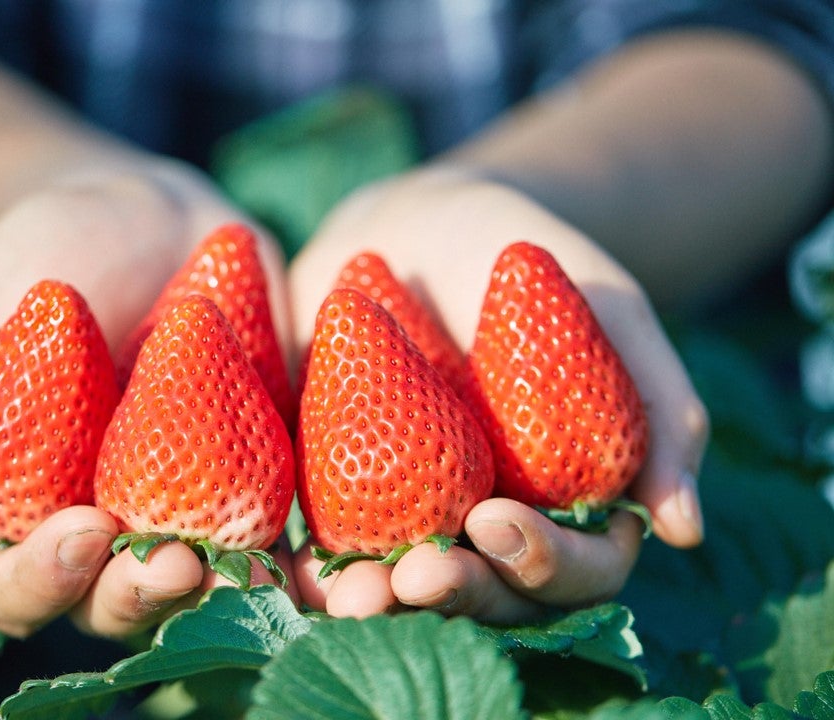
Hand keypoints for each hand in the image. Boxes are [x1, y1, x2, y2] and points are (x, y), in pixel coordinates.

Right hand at [0, 160, 291, 636]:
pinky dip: (278, 551)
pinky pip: (267, 530)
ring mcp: (180, 502)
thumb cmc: (39, 259)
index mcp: (20, 503)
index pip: (12, 581)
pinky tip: (293, 548)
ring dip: (210, 590)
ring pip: (191, 586)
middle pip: (107, 603)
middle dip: (132, 595)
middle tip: (167, 561)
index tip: (79, 527)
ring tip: (228, 562)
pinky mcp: (253, 473)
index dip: (38, 577)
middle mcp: (101, 519)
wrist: (142, 208)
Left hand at [287, 166, 707, 620]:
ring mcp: (413, 514)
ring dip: (379, 607)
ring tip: (351, 595)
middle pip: (490, 595)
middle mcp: (490, 520)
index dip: (548, 565)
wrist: (410, 225)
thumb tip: (687, 528)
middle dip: (459, 598)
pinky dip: (310, 570)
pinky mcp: (338, 495)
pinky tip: (290, 569)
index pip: (579, 567)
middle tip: (417, 578)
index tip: (495, 521)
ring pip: (405, 591)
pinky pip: (326, 547)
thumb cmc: (520, 259)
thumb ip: (658, 405)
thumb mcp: (603, 307)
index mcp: (566, 496)